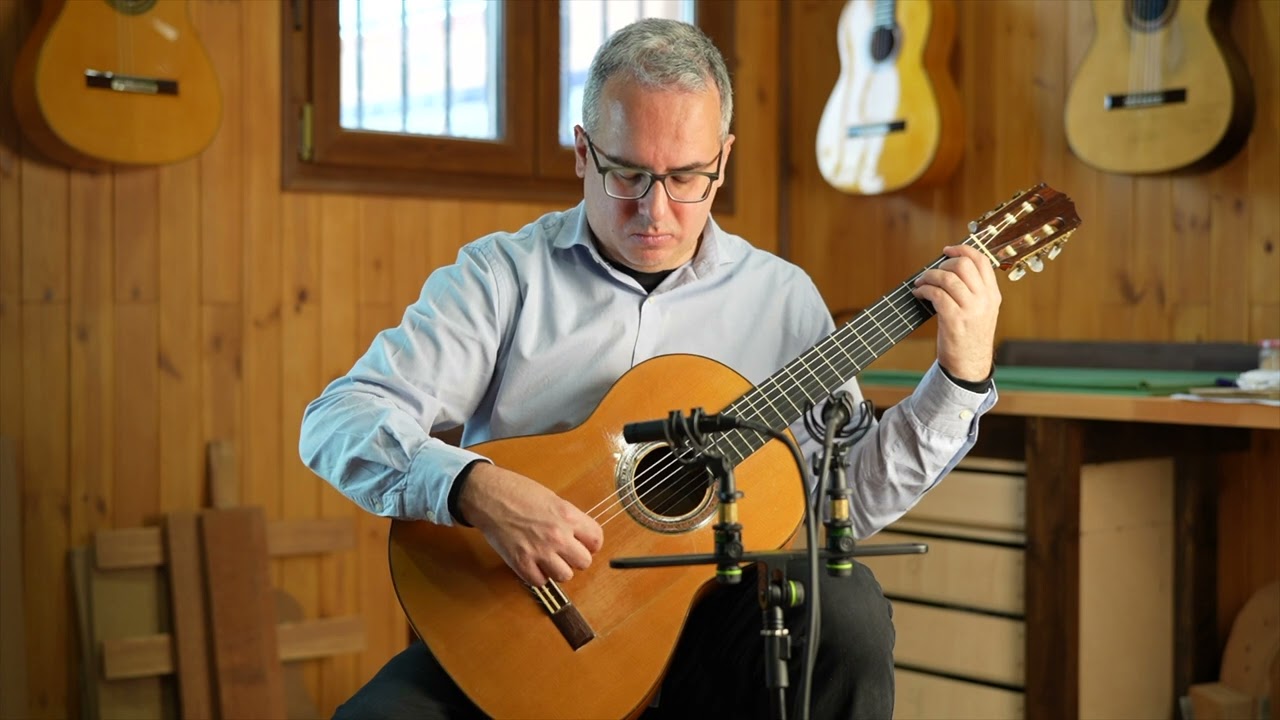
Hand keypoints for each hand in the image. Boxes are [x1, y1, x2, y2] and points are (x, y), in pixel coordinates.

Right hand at [457, 463, 603, 585]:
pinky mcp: (521, 563)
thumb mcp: (552, 499)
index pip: (596, 540)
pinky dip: (537, 575)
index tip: (583, 544)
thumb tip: (579, 536)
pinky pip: (539, 581)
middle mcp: (558, 535)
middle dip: (575, 558)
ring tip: (548, 559)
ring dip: (557, 569)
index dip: (590, 544)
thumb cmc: (517, 492)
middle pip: (584, 562)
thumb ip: (568, 519)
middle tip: (565, 553)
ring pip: (565, 576)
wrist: (489, 496)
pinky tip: (533, 563)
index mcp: (568, 516)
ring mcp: (540, 551)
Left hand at [911, 244, 1001, 381]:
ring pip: (948, 278)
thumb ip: (973, 290)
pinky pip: (936, 294)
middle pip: (963, 265)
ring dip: (929, 276)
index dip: (963, 249)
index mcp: (993, 295)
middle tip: (931, 273)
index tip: (947, 250)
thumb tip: (948, 268)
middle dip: (942, 265)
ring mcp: (971, 310)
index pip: (981, 261)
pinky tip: (918, 294)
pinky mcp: (955, 320)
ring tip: (921, 282)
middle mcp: (984, 300)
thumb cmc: (969, 336)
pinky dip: (924, 290)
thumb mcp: (981, 311)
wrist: (969, 365)